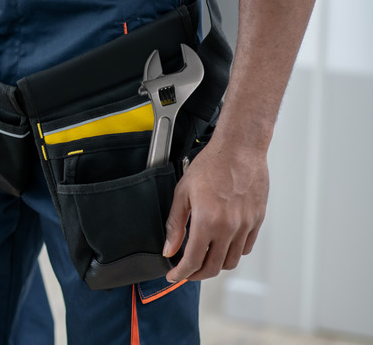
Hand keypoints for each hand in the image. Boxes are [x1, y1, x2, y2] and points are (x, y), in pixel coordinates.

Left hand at [162, 139, 268, 281]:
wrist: (239, 149)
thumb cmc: (211, 165)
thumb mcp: (183, 193)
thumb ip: (175, 225)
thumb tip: (169, 250)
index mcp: (207, 221)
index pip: (192, 261)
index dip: (180, 274)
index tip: (173, 277)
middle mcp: (229, 228)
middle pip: (213, 267)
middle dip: (196, 275)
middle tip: (185, 272)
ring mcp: (245, 226)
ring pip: (231, 261)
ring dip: (215, 265)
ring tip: (203, 258)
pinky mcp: (257, 221)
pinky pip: (245, 248)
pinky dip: (232, 253)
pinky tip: (221, 245)